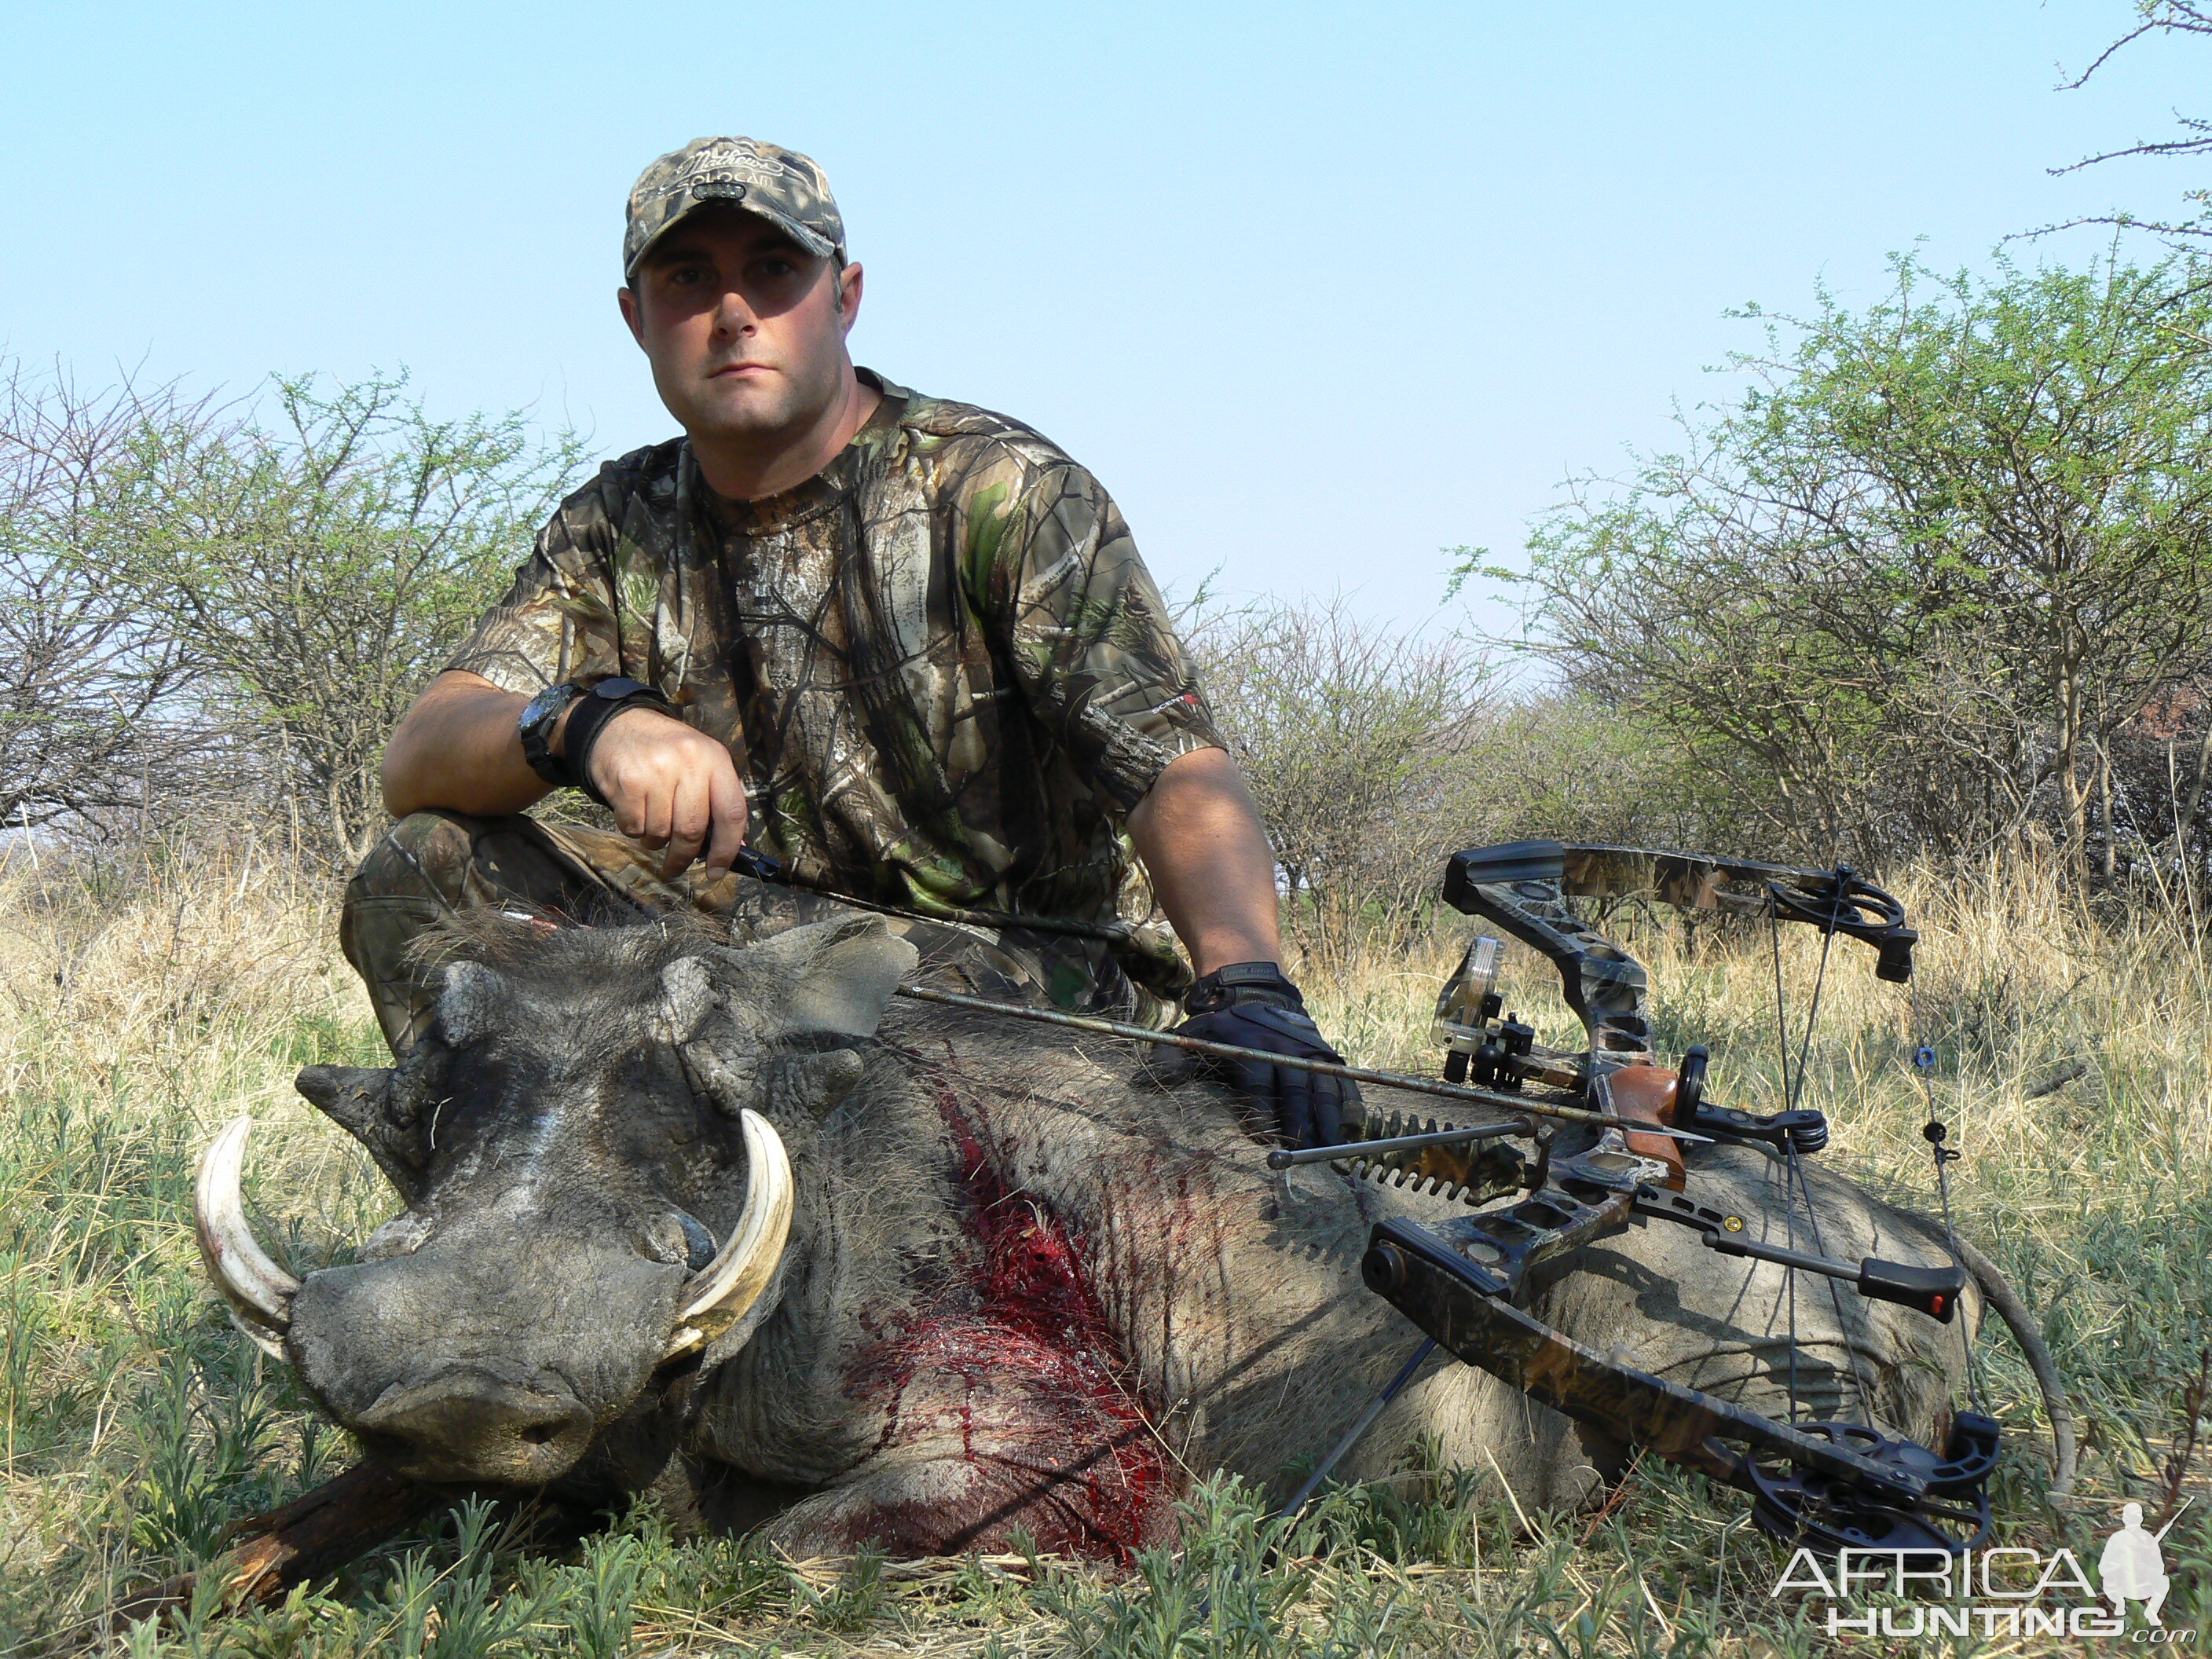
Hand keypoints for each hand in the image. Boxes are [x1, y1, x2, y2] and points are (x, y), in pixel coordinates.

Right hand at [577, 707, 748, 879]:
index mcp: (715, 758)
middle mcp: (689, 761)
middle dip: (684, 856)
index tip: (717, 871)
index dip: (727, 849)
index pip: (732, 812)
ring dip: (655, 841)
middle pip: (693, 829)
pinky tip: (635, 813)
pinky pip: (634, 827)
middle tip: (675, 867)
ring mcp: (657, 769)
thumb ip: (717, 801)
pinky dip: (634, 831)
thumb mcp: (700, 764)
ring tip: (652, 826)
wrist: (618, 725)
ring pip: (661, 832)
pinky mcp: (628, 780)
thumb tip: (734, 849)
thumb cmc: (666, 752)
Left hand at [1152, 963, 1360, 1149]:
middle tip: (1302, 1149)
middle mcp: (1285, 1049)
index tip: (1262, 1137)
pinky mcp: (1328, 1056)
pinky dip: (1351, 1106)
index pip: (1257, 1079)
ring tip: (1332, 1149)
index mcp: (1252, 1045)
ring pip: (1324, 1087)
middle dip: (1299, 1119)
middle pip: (1295, 1087)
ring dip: (1330, 1118)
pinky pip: (1344, 1082)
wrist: (1258, 995)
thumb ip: (1174, 1059)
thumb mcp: (1194, 1035)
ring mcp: (1311, 1052)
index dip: (1260, 1108)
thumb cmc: (1223, 1028)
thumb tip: (1155, 1079)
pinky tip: (1354, 1130)